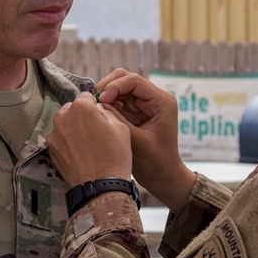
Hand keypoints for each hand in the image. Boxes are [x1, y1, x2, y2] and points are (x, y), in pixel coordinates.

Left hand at [47, 92, 131, 185]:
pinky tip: (78, 152)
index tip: (99, 116)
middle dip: (81, 116)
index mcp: (82, 108)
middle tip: (93, 131)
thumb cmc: (114, 156)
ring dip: (72, 128)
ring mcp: (54, 134)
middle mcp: (64, 117)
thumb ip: (106, 112)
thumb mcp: (120, 128)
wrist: (100, 186)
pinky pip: (59, 138)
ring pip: (64, 123)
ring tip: (86, 144)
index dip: (94, 105)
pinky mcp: (51, 149)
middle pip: (72, 109)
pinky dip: (67, 142)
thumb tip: (98, 109)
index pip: (85, 96)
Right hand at [95, 70, 195, 208]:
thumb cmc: (156, 163)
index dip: (115, 86)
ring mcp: (143, 105)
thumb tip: (99, 104)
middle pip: (125, 79)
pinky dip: (106, 104)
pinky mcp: (134, 113)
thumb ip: (118, 121)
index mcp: (161, 101)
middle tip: (94, 101)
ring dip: (105, 95)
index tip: (102, 99)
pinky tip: (98, 113)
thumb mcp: (136, 141)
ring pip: (119, 88)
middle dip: (108, 87)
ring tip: (94, 108)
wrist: (163, 178)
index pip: (134, 81)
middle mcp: (153, 98)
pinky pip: (117, 101)